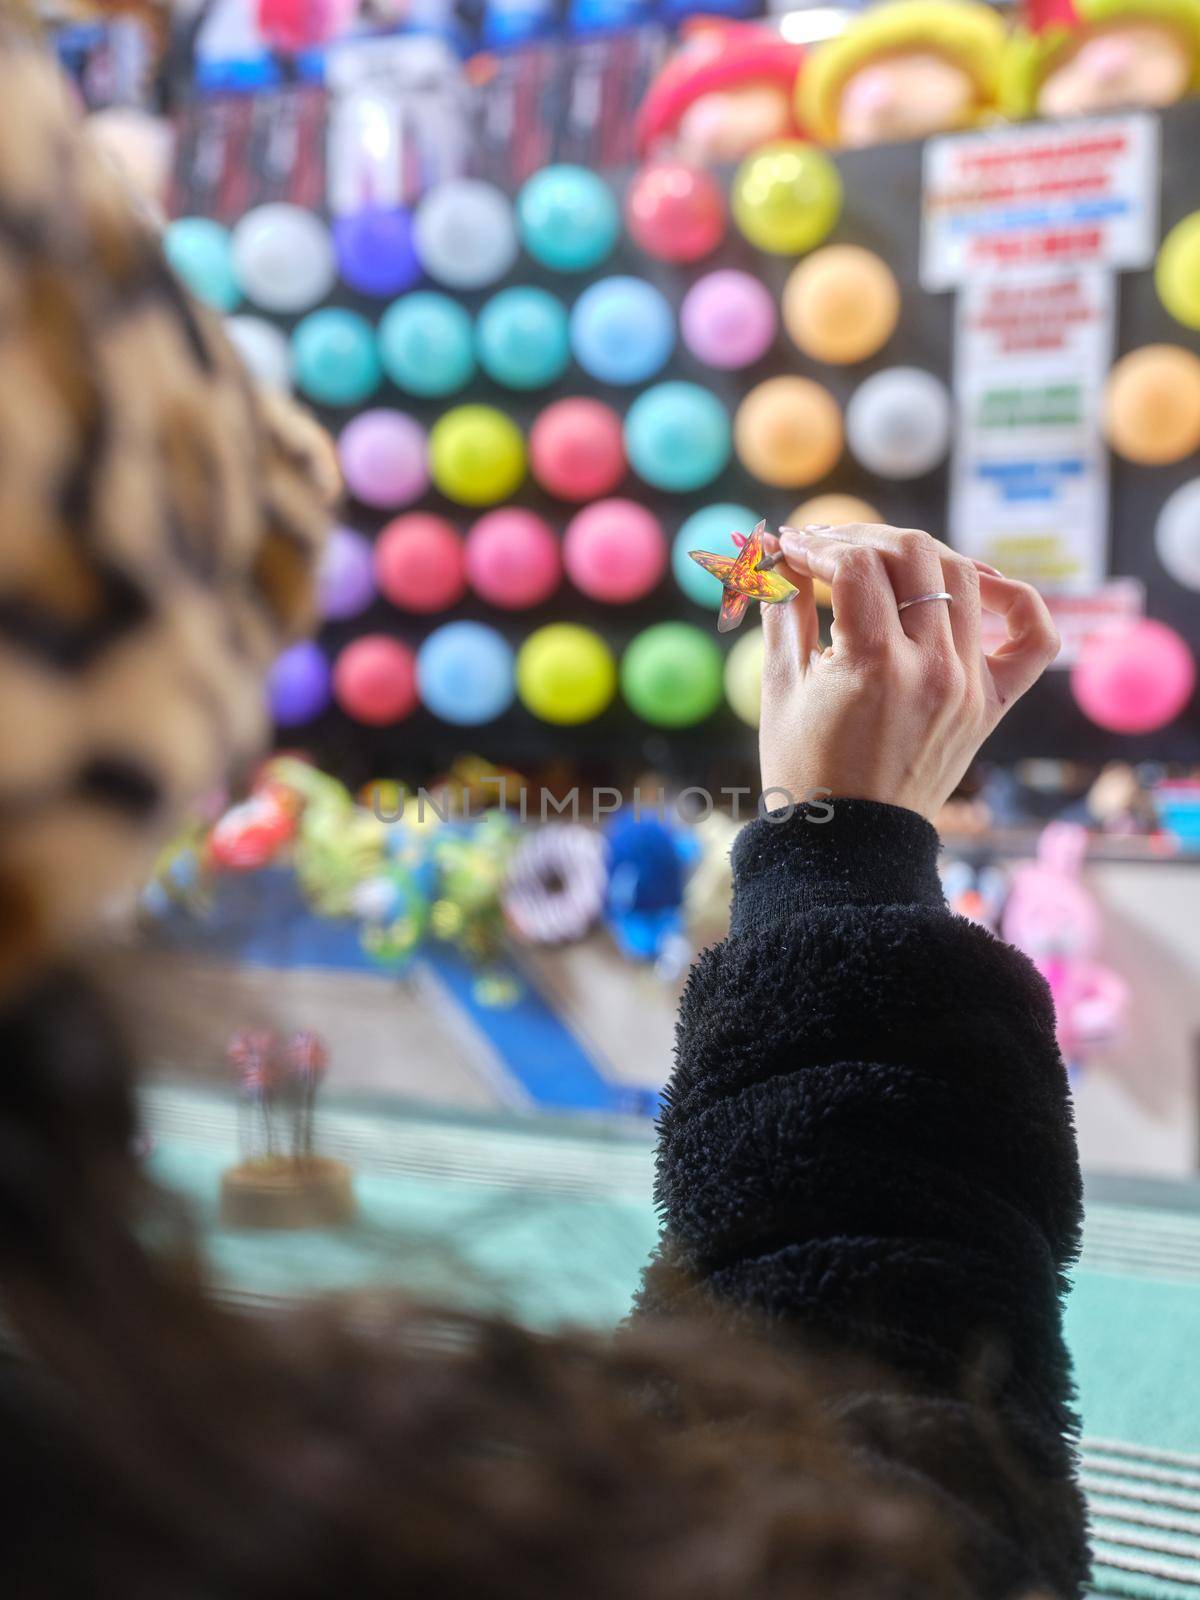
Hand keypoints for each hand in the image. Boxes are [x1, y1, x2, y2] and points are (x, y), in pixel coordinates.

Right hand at [758, 523, 1059, 820]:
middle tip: (828, 547)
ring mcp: (970, 684)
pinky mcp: (992, 703)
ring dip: (919, 553)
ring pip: (964, 576)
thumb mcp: (780, 686)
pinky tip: (980, 584)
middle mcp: (933, 668)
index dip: (816, 545)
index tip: (790, 548)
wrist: (850, 847)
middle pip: (914, 554)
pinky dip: (1016, 598)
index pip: (856, 564)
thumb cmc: (803, 771)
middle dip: (863, 537)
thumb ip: (782, 607)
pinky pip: (1033, 638)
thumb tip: (776, 550)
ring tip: (880, 560)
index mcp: (874, 666)